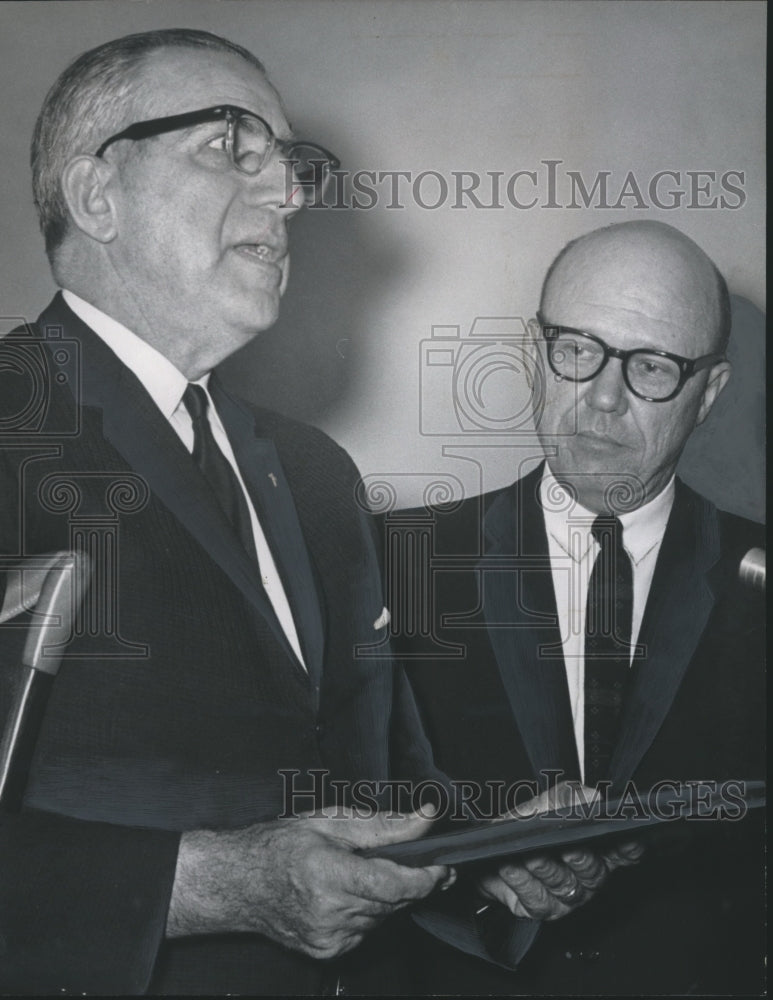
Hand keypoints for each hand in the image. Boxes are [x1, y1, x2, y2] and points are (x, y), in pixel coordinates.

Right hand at [167, 807, 452, 958]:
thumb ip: (384, 824)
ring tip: (368, 871)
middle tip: (418, 861)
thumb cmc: (278, 846)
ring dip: (388, 896)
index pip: (395, 886)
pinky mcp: (327, 952)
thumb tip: (425, 818)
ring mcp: (328, 938)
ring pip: (384, 917)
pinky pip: (367, 930)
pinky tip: (350, 893)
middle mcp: (330, 913)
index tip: (443, 865)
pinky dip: (369, 911)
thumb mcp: (331, 822)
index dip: (426, 877)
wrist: (238, 884)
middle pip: (394, 902)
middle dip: (411, 881)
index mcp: (329, 875)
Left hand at [476, 782, 643, 920]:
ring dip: (545, 868)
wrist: (494, 847)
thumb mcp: (547, 801)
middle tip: (566, 847)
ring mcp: (567, 895)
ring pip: (563, 885)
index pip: (625, 850)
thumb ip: (569, 796)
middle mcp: (587, 875)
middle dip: (580, 858)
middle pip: (593, 871)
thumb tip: (592, 797)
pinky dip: (522, 881)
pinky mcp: (542, 907)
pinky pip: (536, 898)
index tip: (624, 839)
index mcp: (598, 847)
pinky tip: (511, 867)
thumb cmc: (528, 823)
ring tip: (529, 855)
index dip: (629, 847)